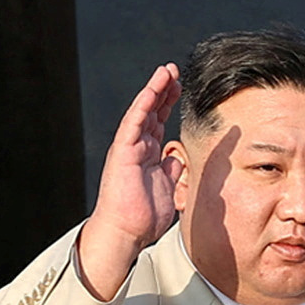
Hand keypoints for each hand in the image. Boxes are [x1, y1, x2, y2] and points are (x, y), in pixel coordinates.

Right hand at [75, 63, 181, 300]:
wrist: (126, 232)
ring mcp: (129, 147)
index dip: (169, 103)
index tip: (180, 88)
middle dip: (164, 91)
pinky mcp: (123, 151)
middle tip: (175, 72)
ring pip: (143, 111)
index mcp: (148, 154)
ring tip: (166, 72)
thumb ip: (170, 170)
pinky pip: (134, 122)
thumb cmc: (142, 216)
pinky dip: (143, 104)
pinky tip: (153, 89)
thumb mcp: (166, 188)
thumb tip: (176, 157)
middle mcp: (138, 147)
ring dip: (155, 90)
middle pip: (152, 112)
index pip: (159, 122)